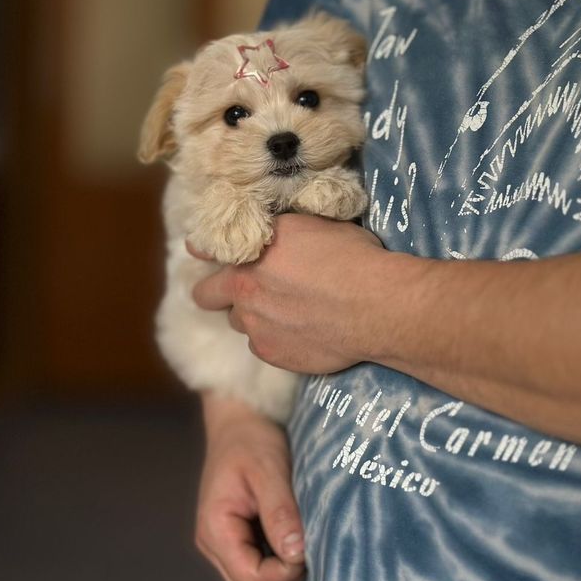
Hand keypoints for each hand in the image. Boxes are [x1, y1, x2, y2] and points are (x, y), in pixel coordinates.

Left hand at [191, 214, 386, 374]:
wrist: (376, 305)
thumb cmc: (352, 257)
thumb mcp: (311, 226)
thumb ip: (278, 233)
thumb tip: (269, 234)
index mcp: (249, 252)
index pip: (204, 249)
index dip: (206, 252)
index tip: (208, 254)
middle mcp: (242, 289)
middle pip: (206, 295)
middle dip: (217, 292)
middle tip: (241, 291)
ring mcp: (254, 326)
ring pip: (239, 322)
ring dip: (253, 316)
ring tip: (287, 312)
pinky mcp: (271, 354)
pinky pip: (262, 345)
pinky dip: (275, 339)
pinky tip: (301, 332)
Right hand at [196, 394, 305, 580]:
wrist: (239, 421)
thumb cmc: (251, 439)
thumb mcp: (269, 470)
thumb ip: (280, 512)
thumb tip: (296, 553)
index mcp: (215, 528)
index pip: (252, 580)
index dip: (285, 573)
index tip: (309, 547)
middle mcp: (214, 544)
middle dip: (286, 576)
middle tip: (312, 546)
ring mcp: (223, 544)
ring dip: (283, 571)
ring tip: (303, 539)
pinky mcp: (236, 539)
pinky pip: (258, 566)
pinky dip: (279, 561)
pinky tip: (294, 537)